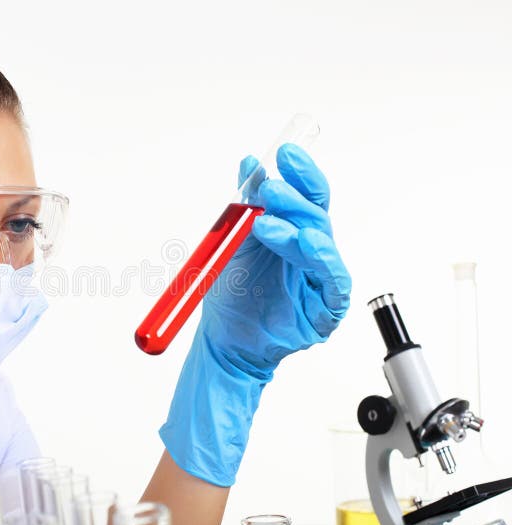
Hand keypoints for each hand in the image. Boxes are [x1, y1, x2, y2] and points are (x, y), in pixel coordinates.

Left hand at [159, 143, 350, 485]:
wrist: (223, 340)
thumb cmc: (233, 293)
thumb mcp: (234, 241)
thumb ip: (246, 204)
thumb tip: (251, 163)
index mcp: (293, 231)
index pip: (305, 195)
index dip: (299, 172)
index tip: (285, 151)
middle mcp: (311, 250)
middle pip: (316, 212)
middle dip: (293, 196)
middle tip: (268, 188)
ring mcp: (320, 277)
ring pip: (321, 241)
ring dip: (295, 226)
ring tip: (265, 223)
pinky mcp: (327, 306)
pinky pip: (333, 279)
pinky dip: (320, 258)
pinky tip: (305, 244)